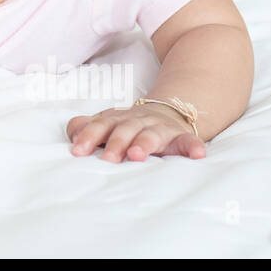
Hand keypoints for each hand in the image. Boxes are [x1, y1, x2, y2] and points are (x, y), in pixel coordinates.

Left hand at [66, 103, 205, 162]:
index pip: (100, 125)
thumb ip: (86, 127)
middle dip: (116, 143)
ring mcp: (160, 128)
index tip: (77, 151)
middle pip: (124, 130)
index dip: (88, 136)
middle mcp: (137, 121)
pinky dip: (193, 147)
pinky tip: (198, 155)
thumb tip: (73, 132)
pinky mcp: (181, 137)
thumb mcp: (106, 123)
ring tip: (138, 155)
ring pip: (152, 135)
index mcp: (117, 119)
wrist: (166, 111)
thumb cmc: (128, 125)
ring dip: (145, 143)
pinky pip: (188, 141)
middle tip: (107, 159)